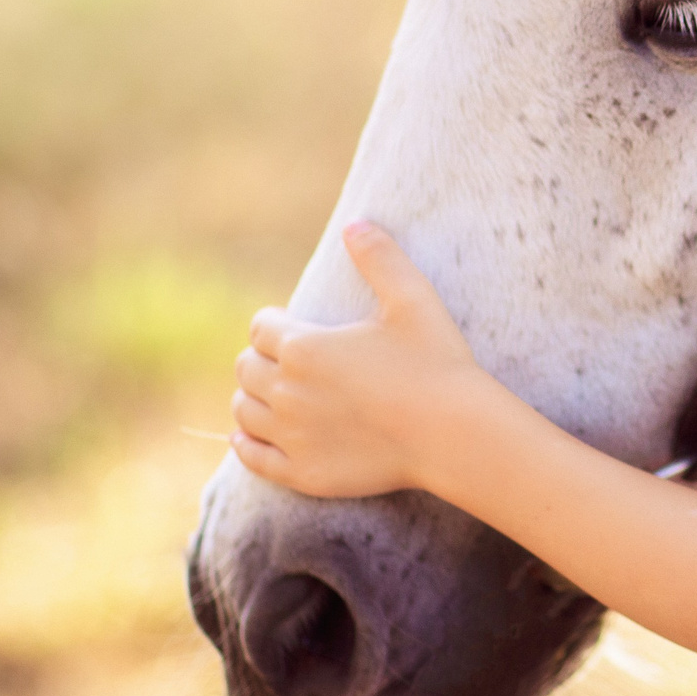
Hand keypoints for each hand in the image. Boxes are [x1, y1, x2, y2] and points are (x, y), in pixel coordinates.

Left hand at [230, 222, 505, 498]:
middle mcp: (286, 391)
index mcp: (304, 346)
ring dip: (253, 397)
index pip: (261, 327)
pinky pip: (251, 456)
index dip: (276, 323)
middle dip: (262, 359)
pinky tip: (251, 434)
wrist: (454, 434)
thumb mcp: (414, 300)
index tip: (292, 325)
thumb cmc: (436, 363)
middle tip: (286, 360)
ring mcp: (291, 435)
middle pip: (246, 368)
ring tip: (274, 393)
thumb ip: (381, 258)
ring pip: (243, 411)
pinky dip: (246, 443)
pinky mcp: (302, 472)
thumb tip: (356, 223)